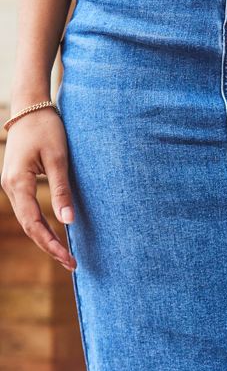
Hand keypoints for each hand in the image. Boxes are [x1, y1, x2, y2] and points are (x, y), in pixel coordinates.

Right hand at [1, 107, 76, 271]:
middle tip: (72, 265)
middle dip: (50, 247)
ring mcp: (12, 185)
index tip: (69, 259)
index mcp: (18, 183)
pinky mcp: (18, 182)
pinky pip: (28, 210)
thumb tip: (68, 222)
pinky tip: (55, 236)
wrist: (30, 106)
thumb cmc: (46, 128)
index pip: (33, 223)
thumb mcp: (58, 159)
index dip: (51, 244)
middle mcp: (10, 187)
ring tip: (66, 256)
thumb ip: (62, 190)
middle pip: (29, 226)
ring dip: (46, 238)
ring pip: (27, 220)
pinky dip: (41, 225)